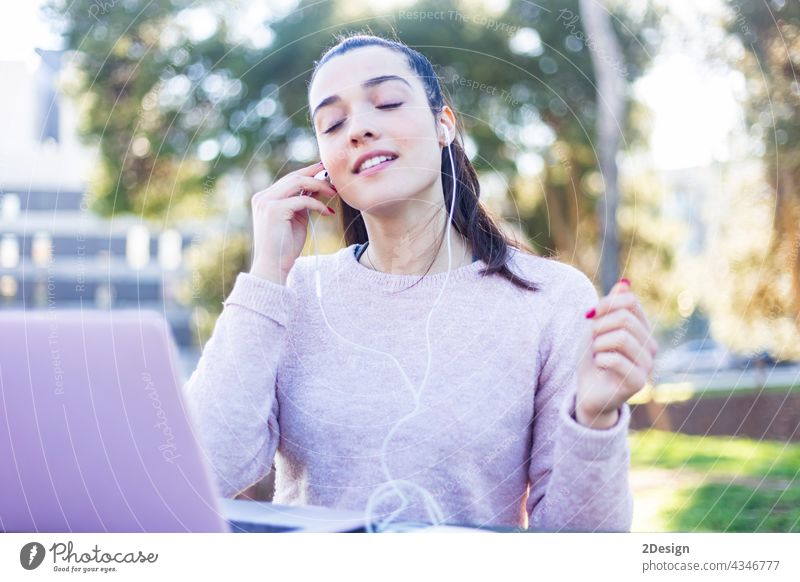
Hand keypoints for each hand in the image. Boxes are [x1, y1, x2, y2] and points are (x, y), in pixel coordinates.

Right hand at [249, 160, 337, 283]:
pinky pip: (303, 200)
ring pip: (298, 182)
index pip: (289, 179)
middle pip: (294, 176)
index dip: (308, 172)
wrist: (273, 266)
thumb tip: (318, 187)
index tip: (325, 171)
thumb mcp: (296, 219)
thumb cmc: (285, 246)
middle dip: (316, 175)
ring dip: (319, 186)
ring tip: (333, 192)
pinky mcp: (275, 210)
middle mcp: (263, 197)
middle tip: (334, 178)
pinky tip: (328, 212)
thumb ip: (302, 202)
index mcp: (265, 198)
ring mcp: (267, 202)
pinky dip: (318, 204)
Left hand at [575, 279, 657, 428]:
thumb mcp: (597, 328)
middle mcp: (650, 346)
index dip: (606, 304)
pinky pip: (615, 359)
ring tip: (597, 353)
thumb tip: (624, 285)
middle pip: (625, 319)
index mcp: (642, 329)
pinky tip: (599, 365)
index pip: (630, 302)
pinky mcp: (638, 382)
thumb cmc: (593, 358)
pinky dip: (599, 359)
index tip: (591, 314)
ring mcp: (647, 365)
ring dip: (599, 344)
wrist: (587, 390)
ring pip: (621, 337)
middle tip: (593, 340)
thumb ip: (611, 307)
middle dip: (600, 326)